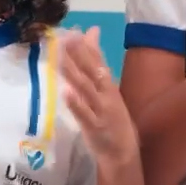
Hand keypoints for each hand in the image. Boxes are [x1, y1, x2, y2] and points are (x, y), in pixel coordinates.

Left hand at [58, 26, 138, 170]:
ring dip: (75, 74)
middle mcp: (106, 95)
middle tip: (67, 38)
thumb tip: (92, 37)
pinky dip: (76, 104)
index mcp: (109, 86)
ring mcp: (100, 111)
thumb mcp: (108, 92)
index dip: (86, 47)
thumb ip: (98, 67)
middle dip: (79, 55)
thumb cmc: (114, 120)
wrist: (123, 153)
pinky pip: (84, 114)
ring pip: (86, 90)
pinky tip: (66, 93)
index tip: (74, 31)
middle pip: (92, 72)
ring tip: (62, 59)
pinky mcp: (94, 127)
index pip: (98, 62)